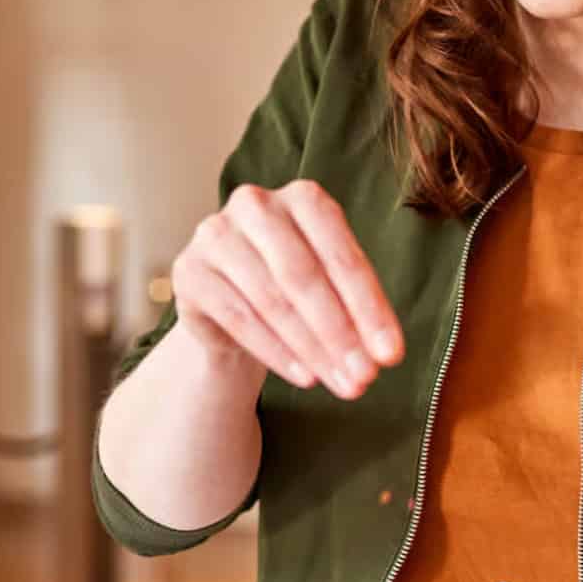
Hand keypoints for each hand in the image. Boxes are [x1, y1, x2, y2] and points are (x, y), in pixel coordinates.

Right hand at [171, 180, 401, 398]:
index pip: (343, 257)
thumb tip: (386, 353)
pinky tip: (305, 377)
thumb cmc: (296, 287)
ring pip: (272, 300)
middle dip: (340, 333)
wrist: (231, 303)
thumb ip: (358, 309)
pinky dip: (276, 352)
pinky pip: (238, 317)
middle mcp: (256, 205)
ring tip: (342, 384)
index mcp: (304, 197)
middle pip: (305, 277)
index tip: (393, 355)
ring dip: (312, 349)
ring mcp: (216, 234)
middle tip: (366, 377)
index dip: (371, 309)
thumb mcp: (333, 285)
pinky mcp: (189, 271)